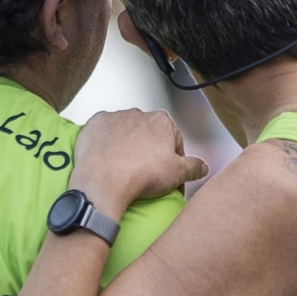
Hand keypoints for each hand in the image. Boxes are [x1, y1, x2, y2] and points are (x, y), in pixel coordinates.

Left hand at [72, 109, 208, 207]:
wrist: (104, 182)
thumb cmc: (141, 175)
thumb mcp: (177, 174)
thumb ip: (194, 167)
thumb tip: (202, 166)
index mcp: (161, 121)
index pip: (173, 140)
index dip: (172, 160)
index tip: (167, 175)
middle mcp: (138, 114)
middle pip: (148, 134)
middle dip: (149, 150)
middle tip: (145, 172)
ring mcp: (114, 118)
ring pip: (125, 132)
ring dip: (127, 145)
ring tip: (124, 168)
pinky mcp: (94, 125)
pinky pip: (103, 133)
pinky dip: (106, 143)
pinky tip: (107, 159)